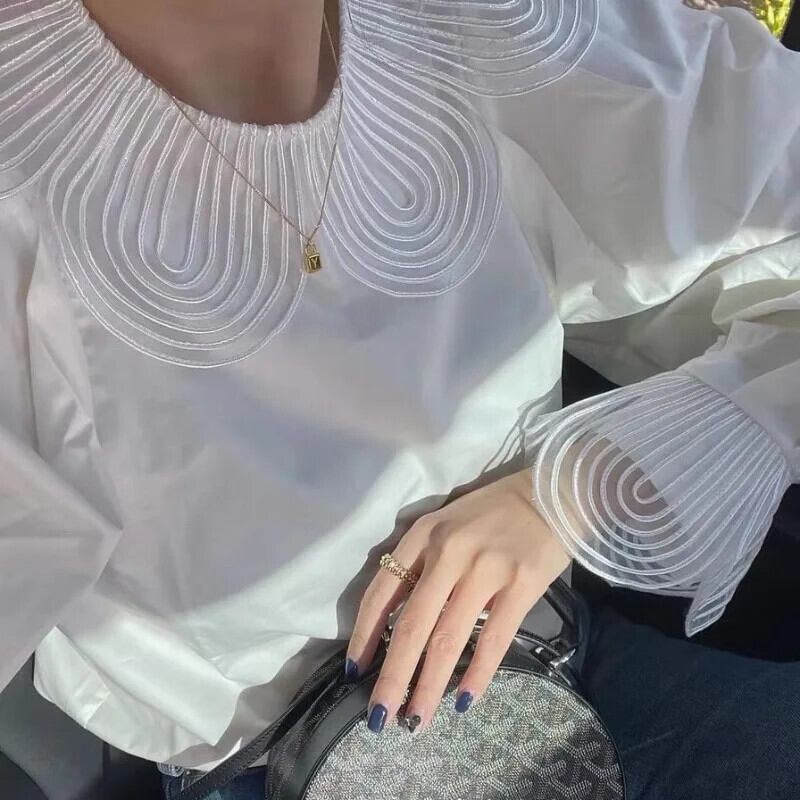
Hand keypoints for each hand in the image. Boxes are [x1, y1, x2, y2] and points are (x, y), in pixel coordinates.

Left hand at [345, 467, 569, 733]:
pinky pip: (494, 638)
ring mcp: (485, 569)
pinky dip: (477, 673)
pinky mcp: (521, 584)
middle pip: (411, 626)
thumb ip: (419, 562)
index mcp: (422, 535)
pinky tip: (464, 701)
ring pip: (448, 639)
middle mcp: (448, 552)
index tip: (355, 672)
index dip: (364, 636)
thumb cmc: (492, 512)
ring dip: (429, 686)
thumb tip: (393, 619)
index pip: (382, 593)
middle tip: (379, 717)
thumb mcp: (444, 524)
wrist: (551, 493)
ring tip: (416, 720)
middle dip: (392, 677)